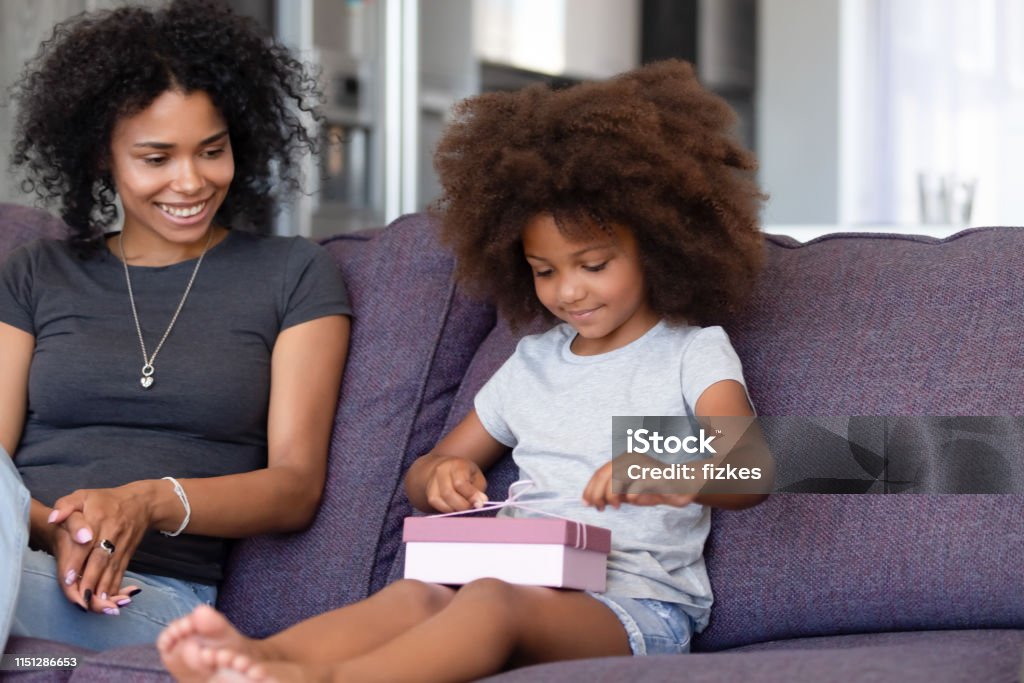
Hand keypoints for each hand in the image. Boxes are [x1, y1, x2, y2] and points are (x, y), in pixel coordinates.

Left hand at [49, 484, 150, 613]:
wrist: (142, 503)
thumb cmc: (106, 501)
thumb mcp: (83, 496)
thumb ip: (66, 506)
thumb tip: (53, 519)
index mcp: (98, 519)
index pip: (86, 542)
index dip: (77, 561)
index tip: (69, 578)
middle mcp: (112, 534)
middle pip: (100, 560)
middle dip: (90, 581)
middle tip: (79, 600)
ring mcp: (121, 546)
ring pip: (111, 570)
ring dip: (103, 589)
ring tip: (93, 606)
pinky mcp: (128, 555)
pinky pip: (121, 573)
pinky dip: (115, 588)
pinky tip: (109, 601)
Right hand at [424, 456, 487, 511]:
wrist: (446, 468)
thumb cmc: (466, 474)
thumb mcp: (477, 478)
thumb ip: (478, 491)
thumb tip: (478, 503)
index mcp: (456, 464)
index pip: (460, 483)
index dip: (470, 495)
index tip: (479, 503)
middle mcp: (441, 471)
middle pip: (448, 493)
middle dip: (462, 505)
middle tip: (472, 507)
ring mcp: (432, 481)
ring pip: (440, 500)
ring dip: (454, 508)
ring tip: (464, 506)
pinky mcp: (429, 492)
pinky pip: (435, 504)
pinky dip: (446, 509)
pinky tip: (454, 507)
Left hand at [582, 459, 696, 510]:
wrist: (682, 486)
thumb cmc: (654, 489)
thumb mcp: (629, 491)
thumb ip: (612, 493)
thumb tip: (591, 500)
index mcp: (623, 459)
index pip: (600, 472)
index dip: (590, 488)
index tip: (586, 503)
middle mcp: (631, 458)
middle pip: (604, 474)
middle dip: (596, 493)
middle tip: (597, 507)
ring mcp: (643, 465)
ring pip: (615, 479)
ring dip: (611, 496)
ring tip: (615, 506)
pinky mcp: (654, 475)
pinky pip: (634, 487)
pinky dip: (629, 497)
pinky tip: (631, 501)